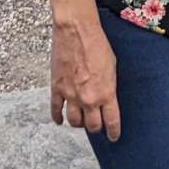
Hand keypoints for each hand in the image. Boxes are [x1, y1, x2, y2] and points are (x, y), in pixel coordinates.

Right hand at [49, 19, 120, 140]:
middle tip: (96, 125)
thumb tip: (107, 97)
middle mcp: (89, 99)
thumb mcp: (112, 66)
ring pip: (74, 121)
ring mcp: (71, 95)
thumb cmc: (97, 44)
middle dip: (95, 127)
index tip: (113, 137)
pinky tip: (59, 120)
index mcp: (106, 93)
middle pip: (92, 126)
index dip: (113, 132)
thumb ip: (109, 86)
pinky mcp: (57, 88)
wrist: (76, 31)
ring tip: (80, 120)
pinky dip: (57, 117)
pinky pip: (55, 110)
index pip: (111, 121)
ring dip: (78, 122)